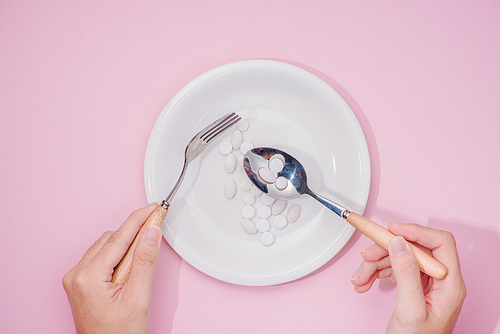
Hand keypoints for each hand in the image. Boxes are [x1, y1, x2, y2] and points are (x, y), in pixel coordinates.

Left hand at [63, 203, 161, 333]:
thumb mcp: (138, 297)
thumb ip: (145, 261)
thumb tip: (151, 233)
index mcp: (88, 277)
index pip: (118, 238)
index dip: (139, 220)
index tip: (154, 208)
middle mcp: (76, 275)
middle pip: (111, 239)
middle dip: (134, 231)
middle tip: (156, 224)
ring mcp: (76, 280)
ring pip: (105, 247)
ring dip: (126, 243)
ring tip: (146, 249)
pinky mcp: (81, 284)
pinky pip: (100, 258)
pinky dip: (118, 254)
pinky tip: (131, 261)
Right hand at [350, 222, 465, 333]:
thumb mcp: (410, 310)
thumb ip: (407, 274)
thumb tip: (400, 243)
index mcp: (449, 284)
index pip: (439, 243)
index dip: (415, 231)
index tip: (391, 229)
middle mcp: (439, 281)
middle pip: (412, 249)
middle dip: (385, 251)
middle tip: (366, 257)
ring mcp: (426, 284)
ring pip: (398, 258)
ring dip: (375, 264)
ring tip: (360, 278)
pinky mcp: (412, 288)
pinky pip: (393, 269)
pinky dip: (375, 273)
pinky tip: (365, 283)